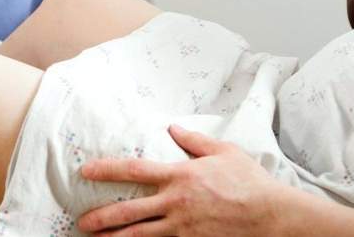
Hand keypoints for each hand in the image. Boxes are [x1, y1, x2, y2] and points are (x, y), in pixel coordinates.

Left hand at [77, 125, 284, 235]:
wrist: (270, 215)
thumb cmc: (249, 180)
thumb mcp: (224, 151)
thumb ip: (194, 140)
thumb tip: (173, 127)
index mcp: (180, 175)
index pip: (135, 170)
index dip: (107, 170)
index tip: (87, 170)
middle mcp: (176, 202)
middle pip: (129, 211)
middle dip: (102, 217)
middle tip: (82, 222)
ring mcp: (182, 227)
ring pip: (140, 236)